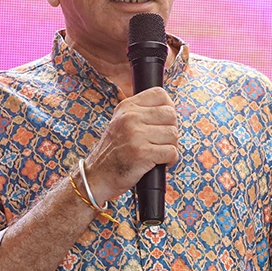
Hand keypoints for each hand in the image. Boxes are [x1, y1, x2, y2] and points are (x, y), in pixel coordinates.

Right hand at [83, 87, 178, 202]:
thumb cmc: (114, 151)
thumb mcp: (121, 123)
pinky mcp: (142, 153)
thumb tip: (170, 109)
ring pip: (173, 134)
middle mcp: (130, 118)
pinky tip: (160, 162)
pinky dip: (170, 160)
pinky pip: (171, 152)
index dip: (168, 107)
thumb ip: (141, 113)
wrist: (98, 176)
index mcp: (126, 107)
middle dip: (171, 130)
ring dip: (171, 146)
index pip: (159, 94)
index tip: (164, 121)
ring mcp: (136, 135)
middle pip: (170, 114)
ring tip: (159, 152)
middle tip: (162, 141)